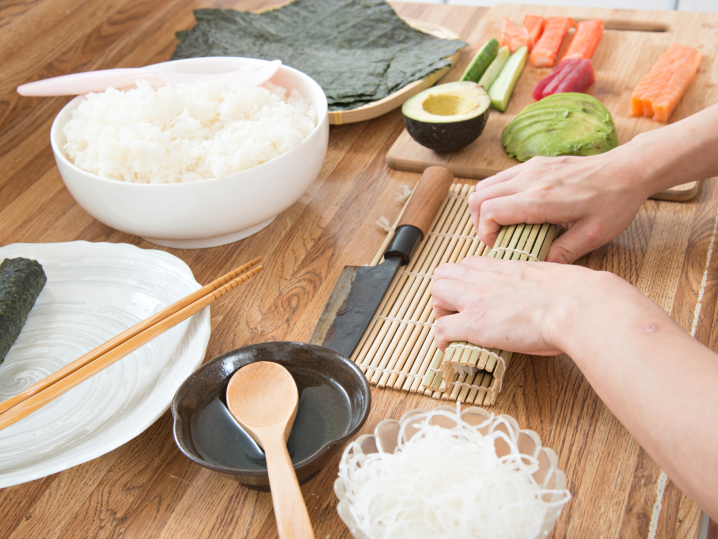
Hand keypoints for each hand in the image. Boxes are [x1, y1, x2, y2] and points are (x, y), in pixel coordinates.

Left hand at [431, 256, 644, 354]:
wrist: (578, 306)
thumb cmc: (576, 295)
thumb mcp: (551, 278)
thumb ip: (537, 282)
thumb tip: (546, 294)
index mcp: (504, 267)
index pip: (467, 264)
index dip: (464, 280)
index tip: (472, 296)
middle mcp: (484, 279)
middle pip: (443, 275)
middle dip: (445, 294)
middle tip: (458, 313)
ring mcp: (475, 300)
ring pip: (435, 295)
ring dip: (441, 313)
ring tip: (455, 330)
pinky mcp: (474, 324)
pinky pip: (440, 330)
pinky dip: (441, 340)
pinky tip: (452, 349)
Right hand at [468, 150, 649, 263]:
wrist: (629, 170)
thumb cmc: (614, 202)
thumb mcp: (592, 236)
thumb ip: (562, 253)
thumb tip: (539, 266)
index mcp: (542, 199)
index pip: (490, 211)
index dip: (485, 233)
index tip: (499, 245)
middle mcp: (531, 179)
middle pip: (479, 197)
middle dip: (480, 222)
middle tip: (497, 238)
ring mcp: (531, 168)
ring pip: (485, 185)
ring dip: (486, 207)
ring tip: (503, 225)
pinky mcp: (535, 163)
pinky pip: (501, 178)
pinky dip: (497, 194)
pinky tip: (515, 208)